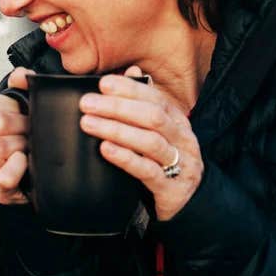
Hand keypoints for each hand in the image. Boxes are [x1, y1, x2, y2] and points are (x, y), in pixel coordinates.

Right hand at [0, 67, 32, 204]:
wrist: (38, 174)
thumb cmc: (25, 140)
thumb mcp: (22, 109)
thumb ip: (21, 85)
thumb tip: (20, 75)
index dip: (8, 105)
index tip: (19, 112)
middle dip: (20, 124)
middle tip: (30, 130)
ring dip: (21, 144)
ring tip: (28, 147)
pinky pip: (5, 176)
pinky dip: (19, 167)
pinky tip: (25, 162)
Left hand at [79, 66, 202, 220]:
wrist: (187, 203)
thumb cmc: (164, 163)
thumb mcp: (157, 133)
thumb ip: (144, 104)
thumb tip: (131, 72)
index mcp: (178, 121)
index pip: (155, 98)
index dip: (130, 89)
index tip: (103, 83)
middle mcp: (182, 138)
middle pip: (153, 116)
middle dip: (118, 107)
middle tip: (87, 104)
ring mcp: (180, 163)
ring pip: (150, 141)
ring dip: (117, 129)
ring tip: (89, 124)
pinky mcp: (172, 188)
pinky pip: (148, 170)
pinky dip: (125, 158)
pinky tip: (106, 150)